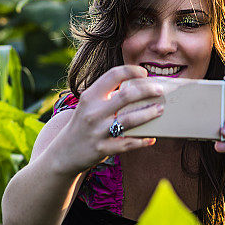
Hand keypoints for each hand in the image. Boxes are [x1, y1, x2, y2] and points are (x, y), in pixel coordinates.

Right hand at [50, 65, 164, 175]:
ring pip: (131, 120)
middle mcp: (93, 112)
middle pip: (127, 96)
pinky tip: (151, 138)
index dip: (132, 71)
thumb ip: (106, 95)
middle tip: (160, 90)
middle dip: (148, 91)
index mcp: (90, 96)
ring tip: (160, 110)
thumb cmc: (82, 124)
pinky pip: (128, 143)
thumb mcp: (88, 105)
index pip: (113, 75)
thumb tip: (137, 86)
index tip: (144, 73)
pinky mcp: (102, 149)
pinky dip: (142, 141)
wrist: (63, 153)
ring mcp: (98, 131)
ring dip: (149, 114)